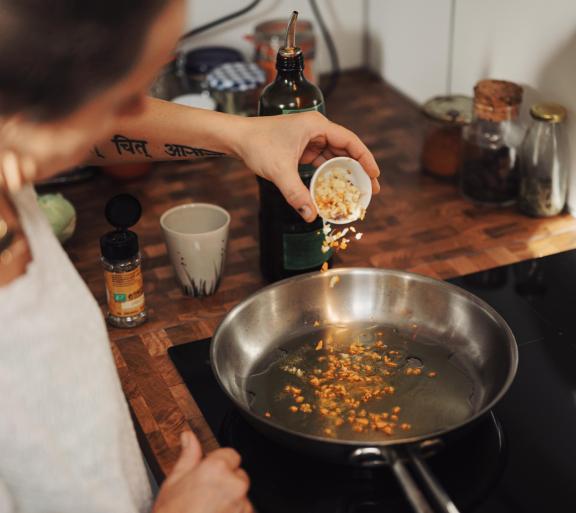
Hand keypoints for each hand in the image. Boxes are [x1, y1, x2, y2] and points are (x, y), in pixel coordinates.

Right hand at [153, 431, 252, 512]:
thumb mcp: (173, 482)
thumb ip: (188, 456)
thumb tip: (189, 437)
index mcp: (217, 468)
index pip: (231, 455)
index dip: (219, 465)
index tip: (210, 476)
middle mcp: (234, 485)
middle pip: (238, 477)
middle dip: (226, 485)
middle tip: (205, 498)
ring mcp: (242, 506)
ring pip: (241, 498)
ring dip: (231, 504)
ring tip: (208, 512)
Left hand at [234, 111, 379, 221]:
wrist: (237, 139)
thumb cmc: (257, 144)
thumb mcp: (279, 171)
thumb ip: (296, 193)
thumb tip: (311, 215)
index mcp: (317, 126)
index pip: (350, 141)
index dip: (365, 159)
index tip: (375, 176)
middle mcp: (316, 130)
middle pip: (345, 150)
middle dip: (358, 170)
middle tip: (370, 190)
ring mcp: (309, 139)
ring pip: (333, 157)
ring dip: (344, 174)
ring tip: (355, 191)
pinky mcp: (301, 148)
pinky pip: (321, 162)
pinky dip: (328, 175)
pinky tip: (334, 188)